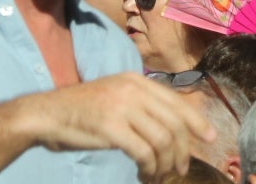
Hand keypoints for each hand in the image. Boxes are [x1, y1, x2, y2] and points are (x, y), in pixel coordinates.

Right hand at [16, 73, 210, 182]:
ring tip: (160, 176)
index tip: (210, 137)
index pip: (178, 101)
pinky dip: (150, 168)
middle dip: (183, 150)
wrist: (45, 114)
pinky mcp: (111, 128)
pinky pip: (144, 152)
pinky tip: (144, 175)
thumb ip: (141, 105)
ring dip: (166, 163)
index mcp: (137, 81)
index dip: (197, 121)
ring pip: (163, 139)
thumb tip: (172, 125)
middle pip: (175, 123)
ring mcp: (122, 107)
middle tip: (180, 169)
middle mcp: (134, 89)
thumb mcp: (116, 97)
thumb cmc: (80, 111)